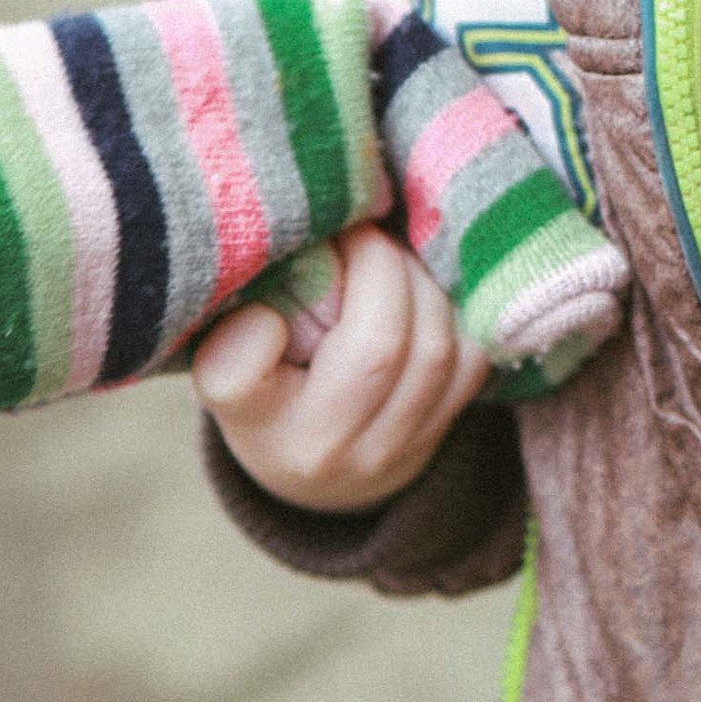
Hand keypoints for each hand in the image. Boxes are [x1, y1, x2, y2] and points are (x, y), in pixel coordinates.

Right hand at [192, 224, 488, 512]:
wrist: (314, 471)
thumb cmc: (265, 392)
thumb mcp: (229, 360)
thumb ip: (240, 320)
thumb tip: (304, 256)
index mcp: (258, 425)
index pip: (240, 376)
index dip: (256, 323)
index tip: (271, 283)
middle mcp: (328, 449)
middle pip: (377, 350)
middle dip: (381, 267)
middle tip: (362, 230)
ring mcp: (394, 451)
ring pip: (436, 352)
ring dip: (424, 283)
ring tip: (394, 257)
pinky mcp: (440, 435)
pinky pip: (471, 361)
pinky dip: (455, 312)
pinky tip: (426, 288)